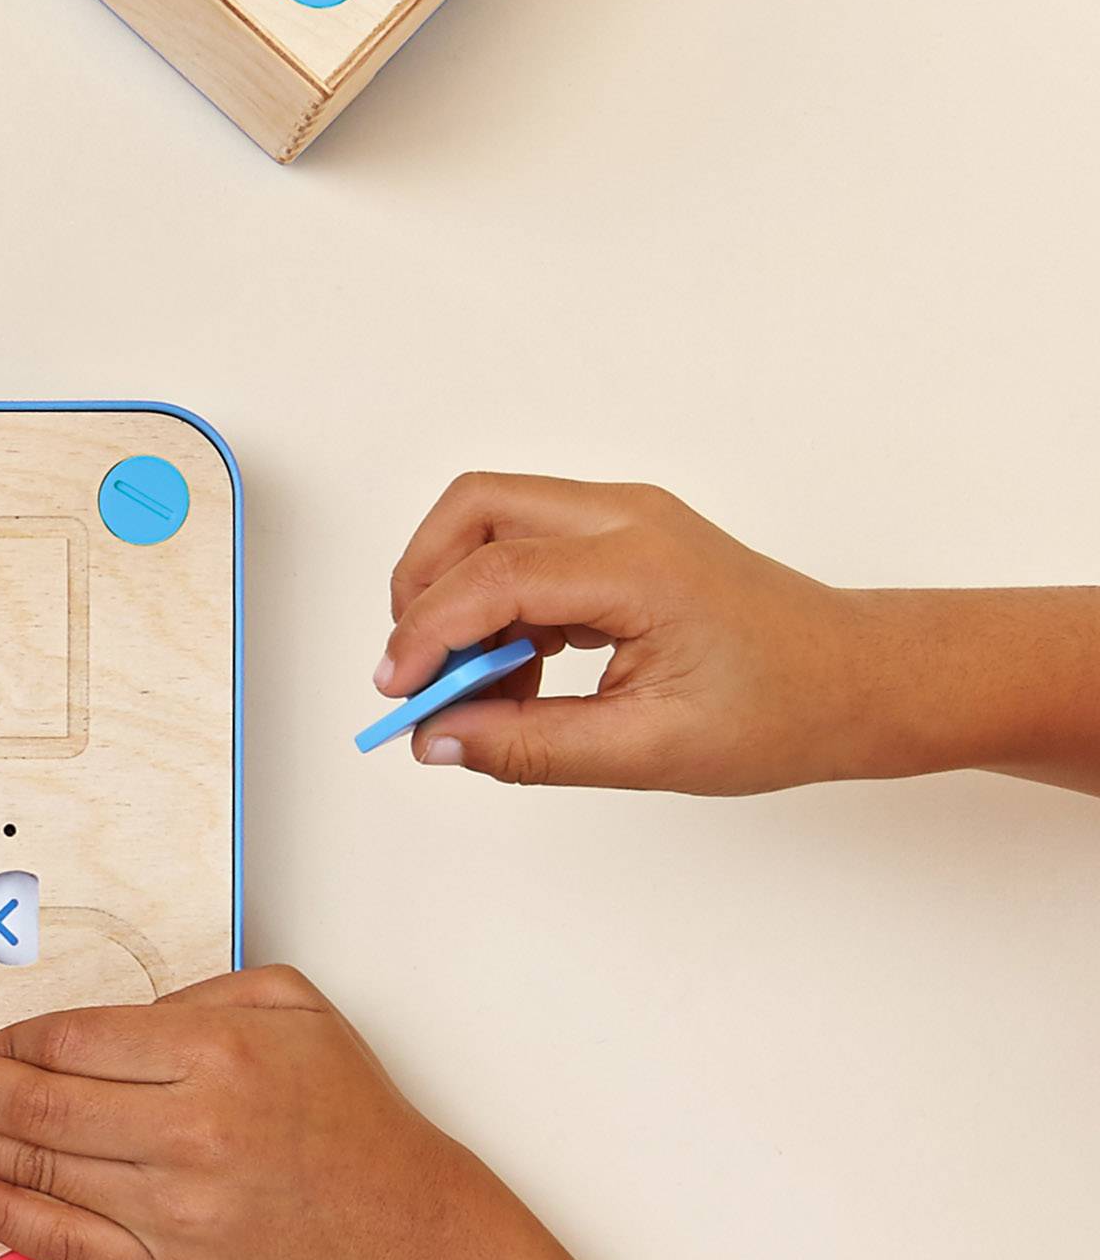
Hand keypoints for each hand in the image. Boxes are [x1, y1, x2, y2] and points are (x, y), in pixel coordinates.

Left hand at [0, 967, 458, 1259]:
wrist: (400, 1227)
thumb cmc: (347, 1116)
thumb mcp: (290, 1006)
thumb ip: (197, 993)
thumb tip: (106, 1022)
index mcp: (211, 1053)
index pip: (69, 1040)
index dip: (2, 1043)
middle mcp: (187, 1129)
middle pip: (36, 1102)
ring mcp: (174, 1208)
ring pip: (39, 1168)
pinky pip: (64, 1240)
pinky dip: (0, 1213)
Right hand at [378, 473, 883, 793]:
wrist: (863, 680)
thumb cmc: (784, 709)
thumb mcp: (649, 750)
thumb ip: (530, 746)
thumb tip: (437, 740)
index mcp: (639, 566)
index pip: (492, 576)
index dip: (427, 633)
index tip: (397, 693)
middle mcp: (625, 518)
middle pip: (474, 510)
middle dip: (423, 585)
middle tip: (416, 668)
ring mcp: (624, 518)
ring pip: (492, 520)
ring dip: (458, 593)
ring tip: (478, 685)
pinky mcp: (622, 536)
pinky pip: (526, 547)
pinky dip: (497, 603)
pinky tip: (517, 675)